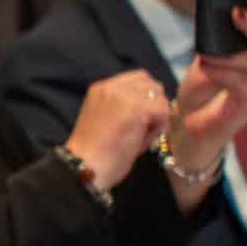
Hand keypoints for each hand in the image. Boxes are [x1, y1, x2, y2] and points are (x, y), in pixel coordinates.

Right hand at [62, 69, 173, 189]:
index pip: (138, 78)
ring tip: (141, 135)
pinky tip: (141, 141)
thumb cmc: (94, 154)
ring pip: (159, 96)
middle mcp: (111, 86)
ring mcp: (124, 95)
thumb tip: (151, 107)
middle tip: (144, 128)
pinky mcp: (138, 108)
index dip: (145, 97)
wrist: (84, 166)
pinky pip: (162, 111)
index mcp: (101, 88)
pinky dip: (158, 128)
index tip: (140, 119)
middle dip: (154, 104)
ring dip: (157, 116)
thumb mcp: (104, 119)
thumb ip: (122, 106)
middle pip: (151, 84)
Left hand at [167, 0, 246, 165]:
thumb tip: (215, 15)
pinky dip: (224, 73)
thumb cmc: (198, 92)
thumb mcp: (204, 60)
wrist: (190, 125)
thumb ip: (213, 42)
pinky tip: (206, 67)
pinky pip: (243, 84)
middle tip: (236, 12)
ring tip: (206, 54)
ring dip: (229, 55)